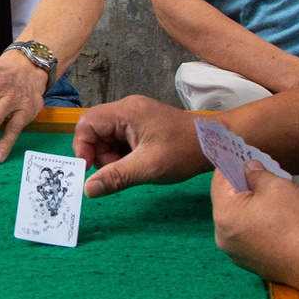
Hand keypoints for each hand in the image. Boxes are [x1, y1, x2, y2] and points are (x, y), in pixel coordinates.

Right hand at [74, 95, 206, 196]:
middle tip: (120, 170)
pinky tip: (139, 163)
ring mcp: (135, 116)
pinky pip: (120, 138)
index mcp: (126, 112)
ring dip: (112, 156)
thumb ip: (116, 177)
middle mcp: (127, 109)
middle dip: (101, 154)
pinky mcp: (142, 124)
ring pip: (107, 137)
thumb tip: (88, 189)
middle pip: (95, 131)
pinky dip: (123, 154)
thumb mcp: (148, 168)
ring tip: (133, 168)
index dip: (83, 147)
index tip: (92, 169)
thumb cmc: (184, 151)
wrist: (215, 143)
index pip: (87, 123)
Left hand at [212, 162, 298, 287]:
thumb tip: (248, 168)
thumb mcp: (277, 186)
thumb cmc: (296, 221)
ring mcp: (237, 254)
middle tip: (259, 172)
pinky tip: (275, 218)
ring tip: (270, 195)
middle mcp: (224, 238)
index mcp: (224, 216)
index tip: (240, 154)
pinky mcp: (252, 264)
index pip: (219, 182)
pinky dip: (257, 224)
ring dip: (250, 206)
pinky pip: (249, 236)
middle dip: (241, 186)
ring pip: (239, 221)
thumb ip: (257, 173)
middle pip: (227, 203)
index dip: (230, 165)